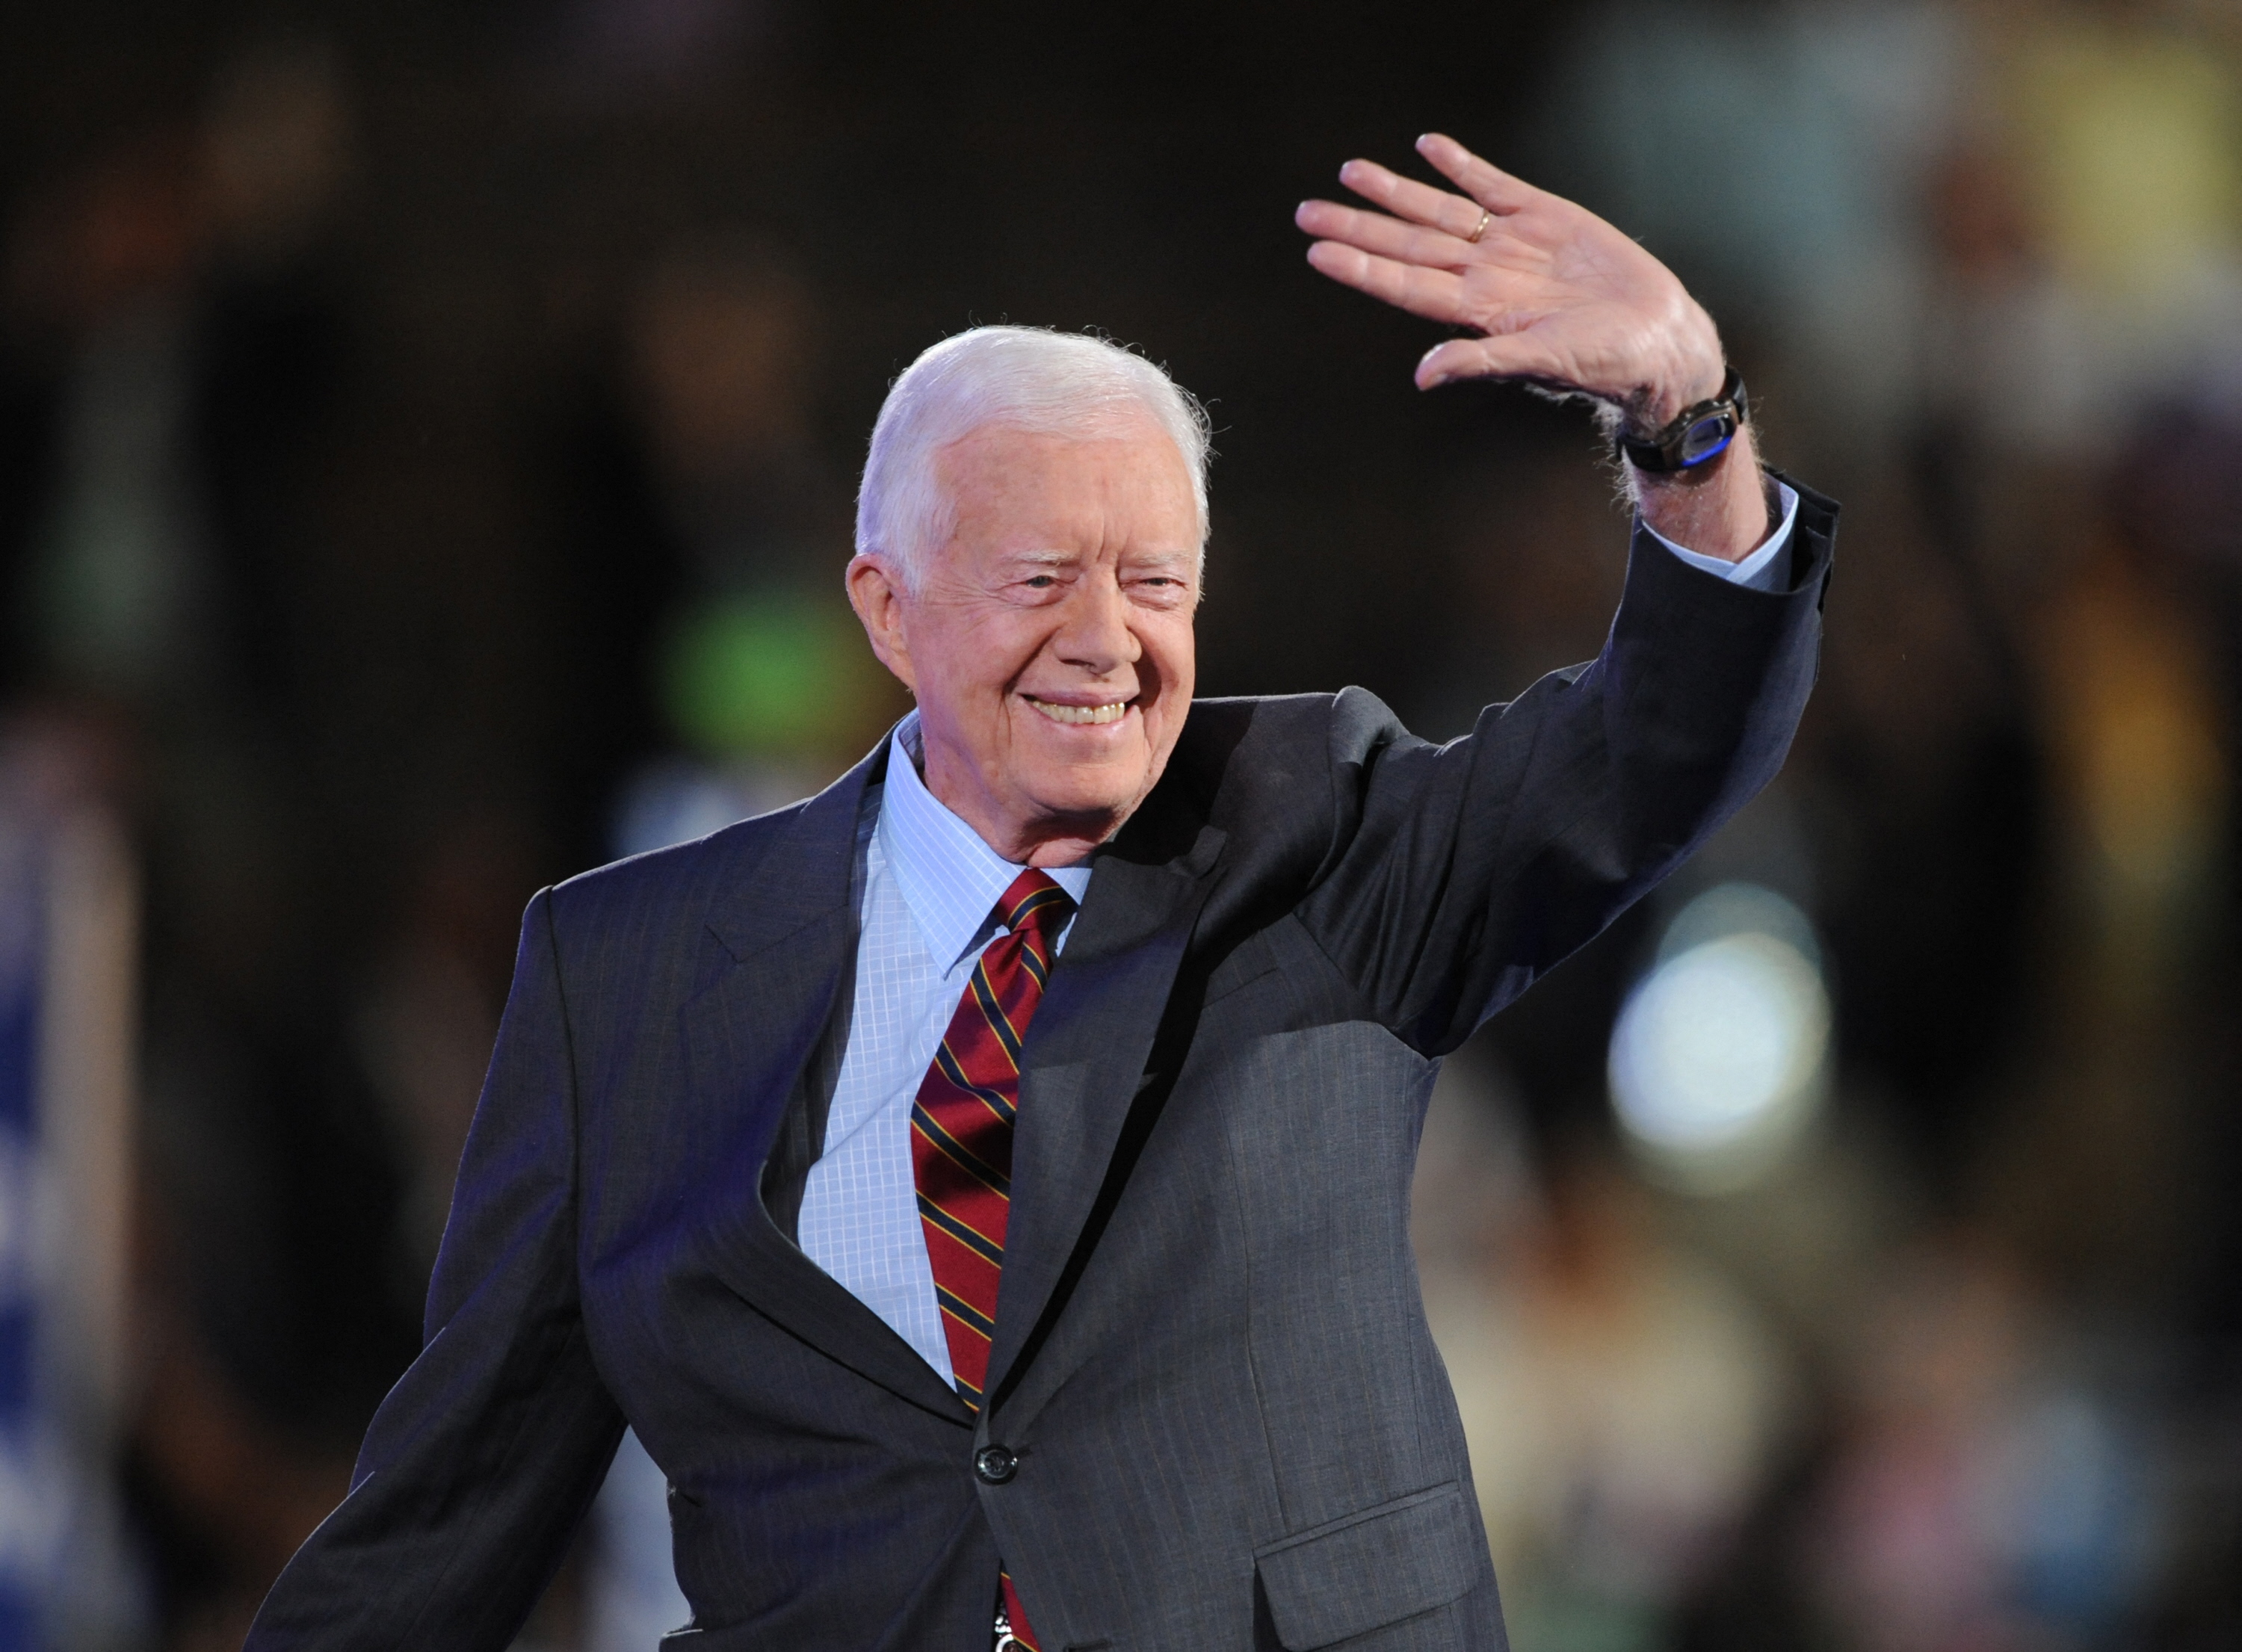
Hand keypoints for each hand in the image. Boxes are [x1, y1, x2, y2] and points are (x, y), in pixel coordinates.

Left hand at [1297, 133, 1772, 563]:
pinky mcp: (1544, 216)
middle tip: (1306, 212)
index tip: (1316, 251)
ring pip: (1439, 212)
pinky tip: (1429, 146)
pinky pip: (1492, 185)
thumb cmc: (1601, 363)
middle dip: (1358, 226)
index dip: (1359, 267)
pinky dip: (1461, 165)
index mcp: (1475, 310)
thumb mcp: (1538, 362)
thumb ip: (1479, 361)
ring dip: (1396, 192)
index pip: (1403, 284)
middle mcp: (1483, 274)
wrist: (1657, 339)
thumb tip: (1422, 375)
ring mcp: (1510, 243)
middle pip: (1407, 245)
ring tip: (1352, 171)